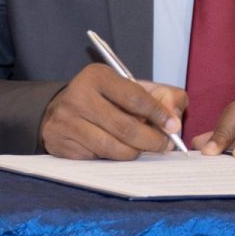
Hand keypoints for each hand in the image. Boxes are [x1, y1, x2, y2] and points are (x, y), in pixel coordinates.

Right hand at [38, 64, 187, 159]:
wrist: (63, 109)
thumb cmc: (107, 99)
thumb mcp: (134, 87)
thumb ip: (164, 96)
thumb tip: (174, 120)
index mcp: (97, 76)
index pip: (135, 98)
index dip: (158, 114)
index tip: (173, 126)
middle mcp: (78, 96)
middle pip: (125, 127)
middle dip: (152, 140)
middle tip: (164, 145)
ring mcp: (66, 122)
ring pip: (112, 147)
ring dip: (134, 152)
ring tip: (142, 148)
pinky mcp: (60, 143)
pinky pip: (96, 158)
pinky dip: (113, 158)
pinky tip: (118, 150)